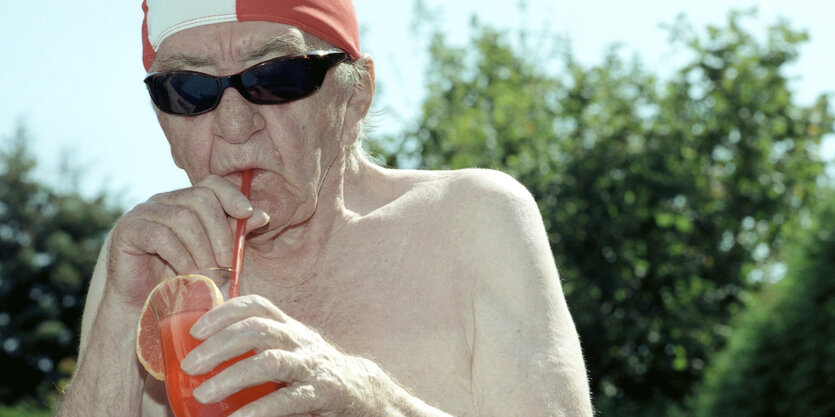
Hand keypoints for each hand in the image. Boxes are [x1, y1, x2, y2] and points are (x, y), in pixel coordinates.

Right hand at [105, 175, 269, 307]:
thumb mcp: (215, 255)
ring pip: (184, 219)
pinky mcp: (128, 230)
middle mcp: (164, 201)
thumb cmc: (181, 280)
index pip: (212, 184)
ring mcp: (144, 212)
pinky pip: (161, 236)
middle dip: (221, 233)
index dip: (232, 194)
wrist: (143, 306)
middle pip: (201, 199)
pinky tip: (190, 276)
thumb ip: (235, 233)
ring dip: (203, 251)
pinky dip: (182, 258)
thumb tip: (262, 215)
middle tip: (228, 264)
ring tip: (212, 277)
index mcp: (185, 201)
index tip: (248, 213)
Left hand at [182, 295, 382, 415]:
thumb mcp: (291, 353)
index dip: (224, 312)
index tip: (196, 329)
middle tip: (190, 365)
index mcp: (290, 329)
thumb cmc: (316, 374)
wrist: (366, 393)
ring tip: (204, 393)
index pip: (257, 306)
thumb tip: (206, 363)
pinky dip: (258, 410)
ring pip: (270, 361)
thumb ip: (260, 352)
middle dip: (219, 345)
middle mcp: (300, 341)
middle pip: (257, 329)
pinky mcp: (323, 393)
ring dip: (232, 376)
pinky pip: (287, 400)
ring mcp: (312, 367)